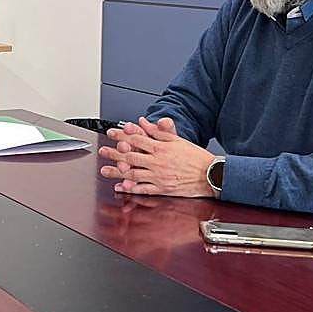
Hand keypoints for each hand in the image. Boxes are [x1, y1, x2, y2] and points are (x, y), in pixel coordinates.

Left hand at [98, 117, 214, 197]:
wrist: (211, 174)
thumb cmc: (195, 157)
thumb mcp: (177, 139)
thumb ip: (158, 131)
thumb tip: (143, 122)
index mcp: (161, 148)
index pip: (136, 139)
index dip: (122, 135)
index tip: (111, 133)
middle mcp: (157, 162)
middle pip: (130, 156)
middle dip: (114, 153)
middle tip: (102, 151)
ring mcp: (158, 176)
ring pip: (133, 173)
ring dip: (116, 171)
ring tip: (104, 169)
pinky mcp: (162, 189)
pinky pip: (142, 188)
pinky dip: (130, 188)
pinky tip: (120, 186)